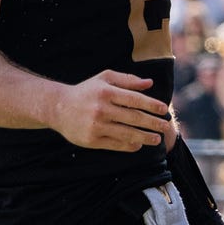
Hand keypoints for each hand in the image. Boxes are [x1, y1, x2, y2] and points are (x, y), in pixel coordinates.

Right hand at [52, 70, 169, 151]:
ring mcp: (96, 126)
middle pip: (134, 118)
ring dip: (145, 137)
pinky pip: (115, 144)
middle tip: (165, 126)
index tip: (164, 109)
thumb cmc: (86, 91)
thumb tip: (149, 83)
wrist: (58, 107)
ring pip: (127, 133)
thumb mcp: (104, 78)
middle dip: (153, 123)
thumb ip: (127, 80)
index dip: (152, 105)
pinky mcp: (91, 140)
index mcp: (106, 92)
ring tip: (157, 139)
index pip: (135, 99)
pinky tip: (138, 145)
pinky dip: (129, 146)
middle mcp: (101, 109)